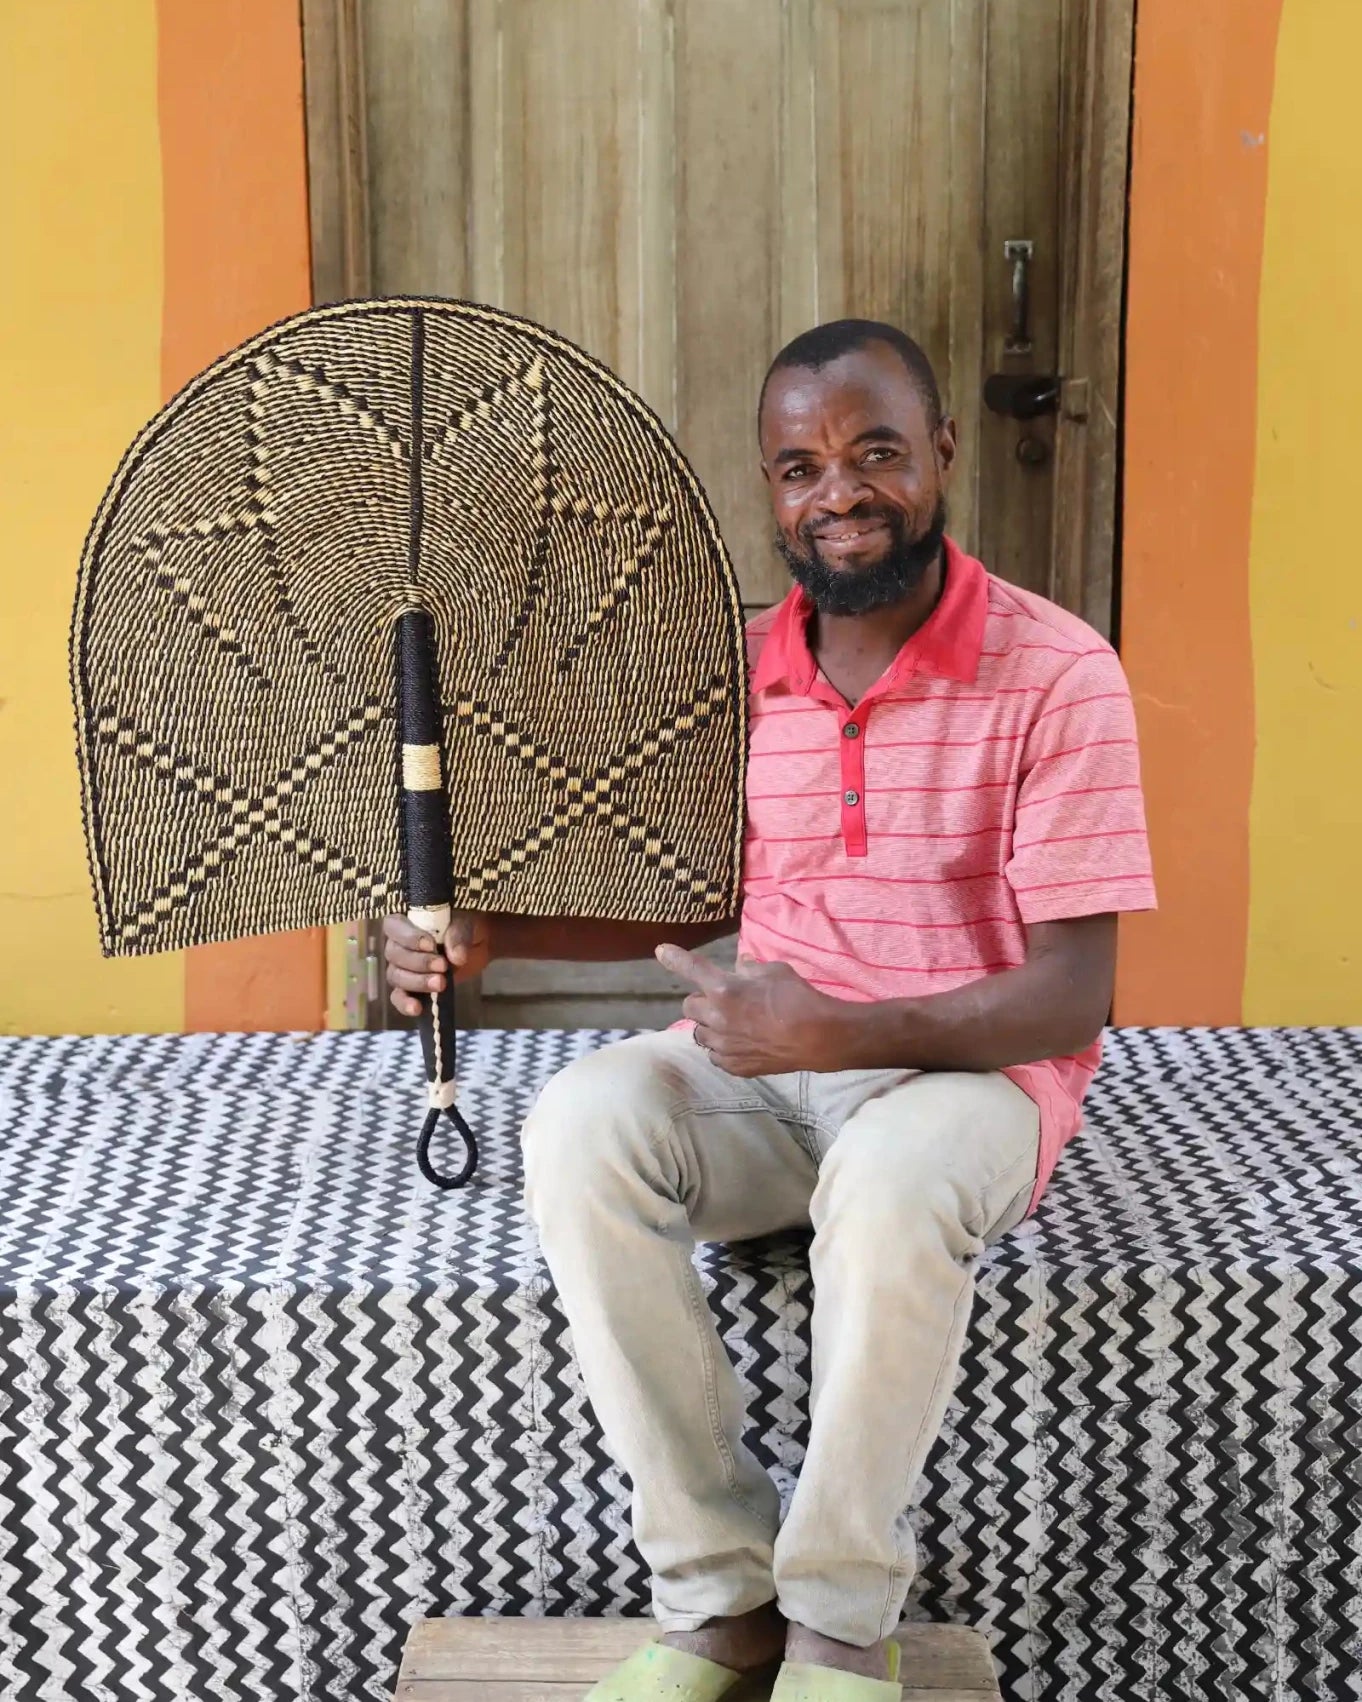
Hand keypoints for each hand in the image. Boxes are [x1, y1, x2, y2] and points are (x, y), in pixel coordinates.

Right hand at [384, 912, 492, 1017]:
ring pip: (396, 976)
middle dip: (418, 963)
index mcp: (406, 922)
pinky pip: (398, 997)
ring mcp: (402, 967)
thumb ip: (458, 935)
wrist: (476, 945)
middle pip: (394, 955)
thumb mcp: (465, 923)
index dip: (409, 938)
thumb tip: (456, 957)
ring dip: (417, 982)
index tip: (431, 945)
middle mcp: (398, 944)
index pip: (393, 927)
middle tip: (443, 966)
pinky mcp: (410, 988)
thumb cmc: (465, 927)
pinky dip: (404, 1003)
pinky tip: (416, 1008)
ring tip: (441, 983)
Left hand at [654, 944, 845, 1076]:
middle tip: (722, 999)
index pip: (690, 968)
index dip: (674, 958)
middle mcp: (716, 1017)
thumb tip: (740, 966)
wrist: (818, 1037)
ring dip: (709, 1025)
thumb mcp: (775, 970)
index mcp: (724, 988)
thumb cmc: (798, 997)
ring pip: (699, 1033)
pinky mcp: (734, 1065)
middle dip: (701, 1001)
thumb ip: (750, 969)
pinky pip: (715, 1055)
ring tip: (731, 1023)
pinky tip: (740, 1043)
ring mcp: (723, 1045)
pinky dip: (722, 1047)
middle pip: (689, 1006)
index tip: (661, 951)